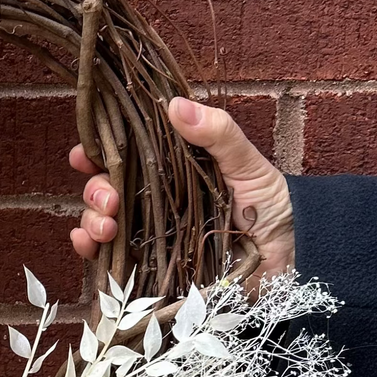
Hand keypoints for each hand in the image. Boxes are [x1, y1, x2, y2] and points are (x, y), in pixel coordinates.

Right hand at [70, 96, 294, 291]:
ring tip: (107, 225)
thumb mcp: (247, 163)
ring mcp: (150, 237)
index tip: (85, 154)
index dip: (98, 154)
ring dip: (91, 221)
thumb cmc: (272, 206)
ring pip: (102, 225)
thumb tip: (174, 104)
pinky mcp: (151, 273)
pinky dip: (92, 254)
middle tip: (111, 200)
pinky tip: (90, 247)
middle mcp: (155, 203)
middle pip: (106, 191)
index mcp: (171, 172)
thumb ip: (216, 134)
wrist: (290, 259)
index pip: (124, 158)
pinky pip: (111, 263)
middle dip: (96, 192)